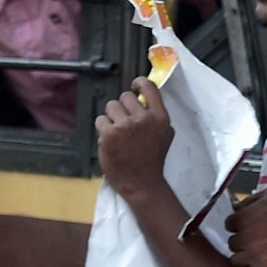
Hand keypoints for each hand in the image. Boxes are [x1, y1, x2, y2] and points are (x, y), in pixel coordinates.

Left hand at [95, 76, 174, 200]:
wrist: (142, 183)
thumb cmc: (152, 160)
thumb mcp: (165, 135)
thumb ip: (156, 116)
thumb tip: (145, 100)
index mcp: (160, 117)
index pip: (149, 87)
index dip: (139, 83)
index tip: (134, 86)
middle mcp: (143, 118)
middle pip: (125, 96)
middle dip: (122, 107)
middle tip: (124, 122)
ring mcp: (125, 126)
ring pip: (111, 106)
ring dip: (111, 117)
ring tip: (116, 132)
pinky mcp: (109, 134)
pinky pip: (100, 120)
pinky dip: (102, 129)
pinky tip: (109, 140)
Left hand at [225, 188, 266, 266]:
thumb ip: (249, 200)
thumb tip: (237, 207)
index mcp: (243, 217)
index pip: (229, 225)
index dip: (239, 226)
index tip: (247, 229)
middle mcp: (245, 236)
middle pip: (232, 243)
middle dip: (242, 242)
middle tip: (256, 241)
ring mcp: (253, 254)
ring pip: (235, 261)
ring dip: (244, 258)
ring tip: (258, 256)